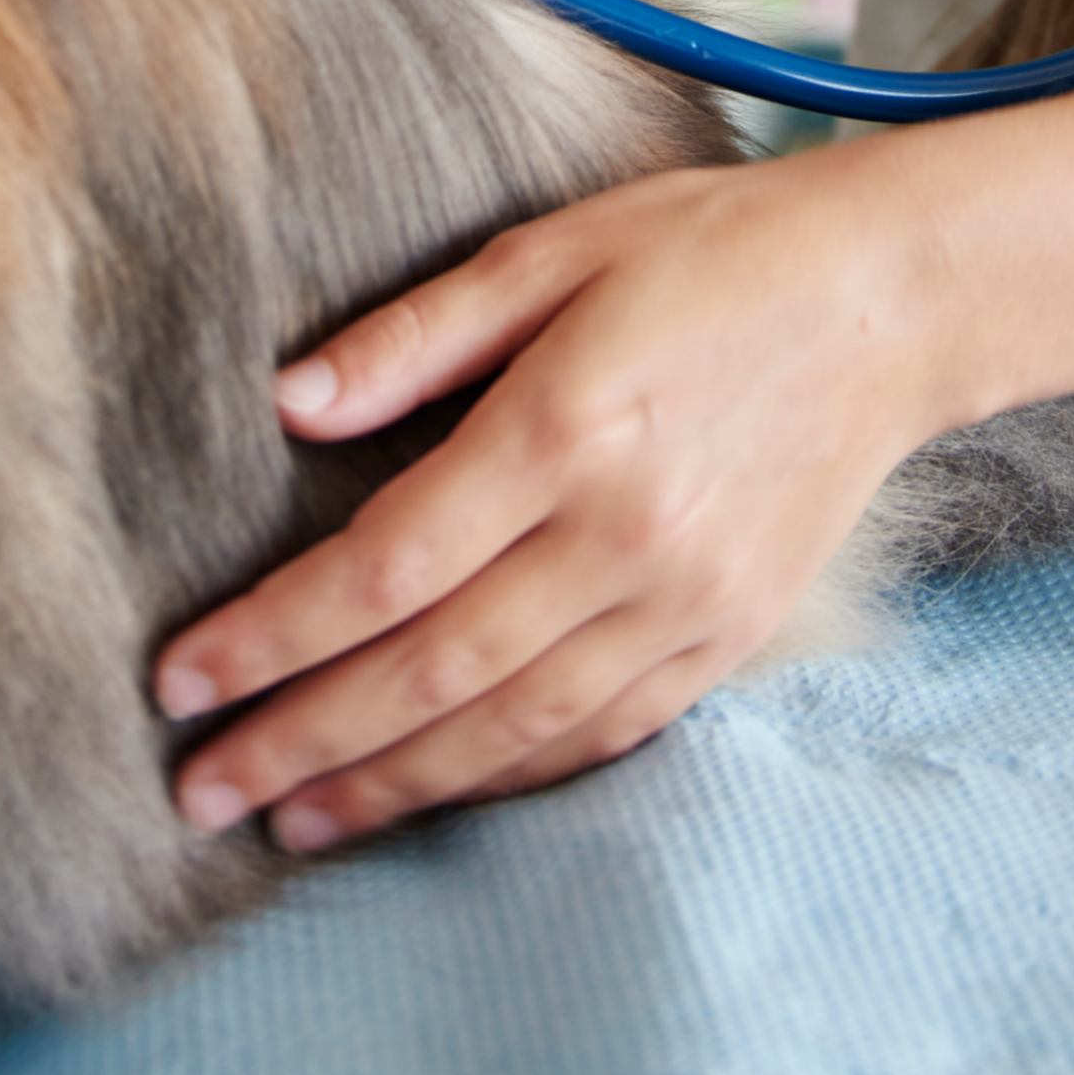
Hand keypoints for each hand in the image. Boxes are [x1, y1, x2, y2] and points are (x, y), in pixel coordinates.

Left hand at [151, 144, 958, 850]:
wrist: (892, 300)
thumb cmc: (709, 252)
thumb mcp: (552, 250)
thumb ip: (416, 334)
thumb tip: (287, 405)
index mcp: (564, 430)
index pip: (385, 569)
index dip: (272, 637)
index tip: (181, 681)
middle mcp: (624, 536)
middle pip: (432, 672)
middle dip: (303, 742)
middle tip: (201, 792)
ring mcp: (684, 601)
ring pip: (512, 725)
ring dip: (391, 785)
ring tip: (293, 824)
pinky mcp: (729, 634)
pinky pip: (601, 731)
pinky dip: (508, 775)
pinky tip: (434, 793)